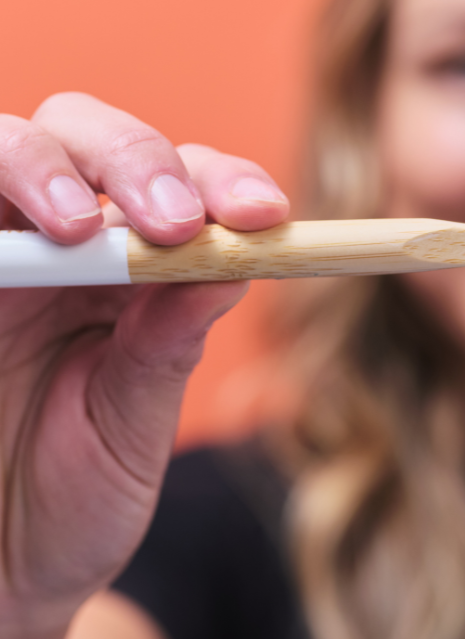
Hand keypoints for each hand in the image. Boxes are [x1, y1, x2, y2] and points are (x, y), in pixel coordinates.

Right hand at [0, 92, 289, 637]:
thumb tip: (233, 261)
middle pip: (87, 137)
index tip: (265, 217)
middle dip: (135, 160)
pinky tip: (18, 239)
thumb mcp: (131, 426)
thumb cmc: (72, 501)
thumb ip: (167, 344)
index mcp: (131, 272)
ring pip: (6, 146)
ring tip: (71, 227)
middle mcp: (57, 247)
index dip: (223, 182)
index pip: (182, 186)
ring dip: (44, 166)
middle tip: (172, 222)